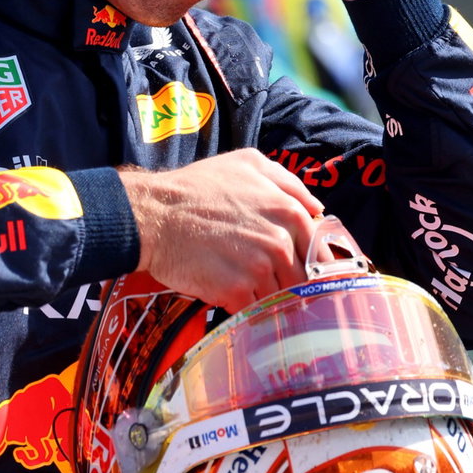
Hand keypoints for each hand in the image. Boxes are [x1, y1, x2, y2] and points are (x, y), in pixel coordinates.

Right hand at [120, 149, 324, 312]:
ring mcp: (259, 267)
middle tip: (269, 281)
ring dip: (267, 297)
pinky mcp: (236, 291)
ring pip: (279, 295)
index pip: (318, 249)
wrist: (154, 214)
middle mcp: (279, 240)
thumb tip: (317, 208)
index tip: (302, 270)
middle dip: (289, 282)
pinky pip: (254, 309)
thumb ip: (288, 182)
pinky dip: (246, 308)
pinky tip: (231, 297)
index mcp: (288, 210)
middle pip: (302, 277)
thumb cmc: (197, 187)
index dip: (311, 262)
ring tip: (247, 288)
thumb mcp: (247, 163)